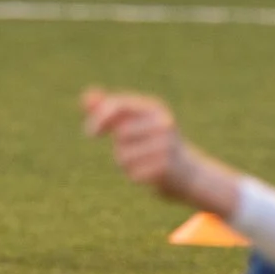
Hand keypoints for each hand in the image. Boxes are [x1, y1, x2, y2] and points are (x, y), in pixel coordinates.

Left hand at [80, 87, 236, 212]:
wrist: (189, 173)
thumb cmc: (153, 145)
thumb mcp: (134, 123)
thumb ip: (108, 110)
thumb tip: (86, 97)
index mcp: (154, 108)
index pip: (119, 106)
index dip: (99, 118)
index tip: (90, 134)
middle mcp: (163, 124)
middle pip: (120, 135)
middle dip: (120, 147)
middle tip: (139, 150)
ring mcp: (166, 145)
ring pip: (123, 157)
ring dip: (126, 164)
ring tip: (145, 162)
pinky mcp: (165, 168)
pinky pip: (133, 173)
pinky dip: (136, 177)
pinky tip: (151, 174)